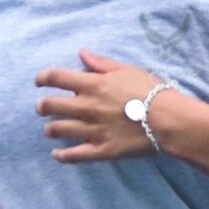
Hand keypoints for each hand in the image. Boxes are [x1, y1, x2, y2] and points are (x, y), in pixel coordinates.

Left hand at [35, 51, 165, 162]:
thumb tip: (81, 54)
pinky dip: (62, 155)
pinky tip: (56, 154)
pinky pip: (74, 155)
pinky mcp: (101, 150)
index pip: (56, 77)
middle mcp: (87, 107)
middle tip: (42, 107)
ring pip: (58, 130)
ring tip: (50, 129)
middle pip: (50, 105)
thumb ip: (100, 63)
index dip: (43, 78)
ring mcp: (92, 130)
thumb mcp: (126, 69)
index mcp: (92, 84)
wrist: (169, 120)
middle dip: (42, 106)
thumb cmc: (151, 91)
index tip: (39, 81)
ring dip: (50, 129)